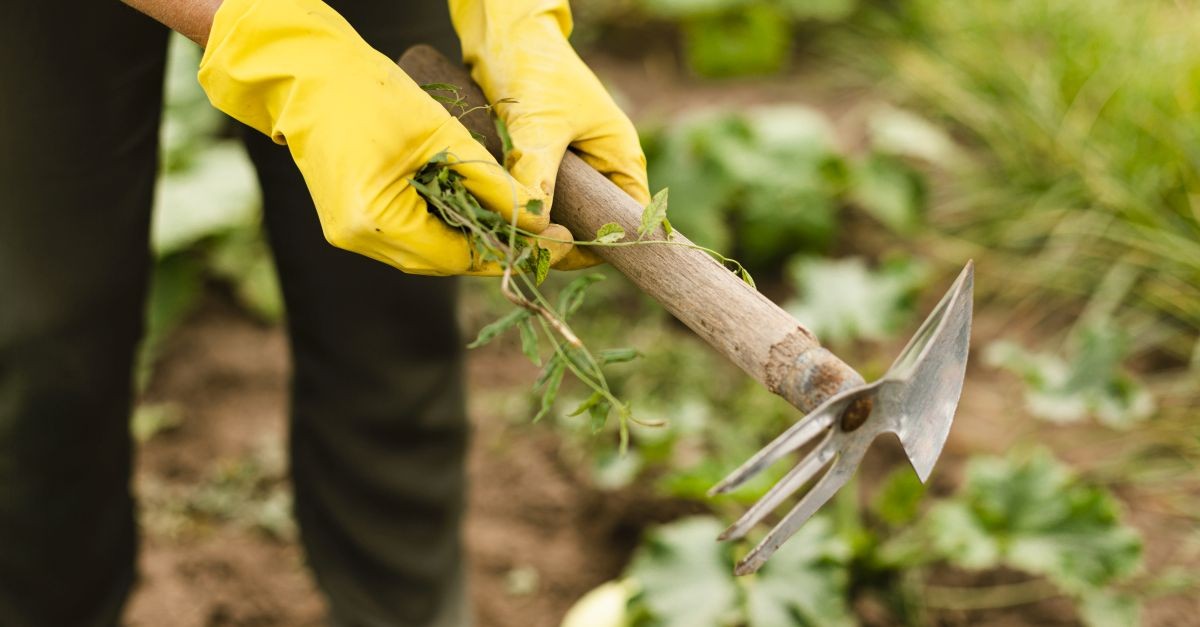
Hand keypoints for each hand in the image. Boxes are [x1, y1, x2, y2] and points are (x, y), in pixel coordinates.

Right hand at [197, 0, 573, 274]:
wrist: (305, 73)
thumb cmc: (371, 94)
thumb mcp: (443, 136)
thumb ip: (492, 184)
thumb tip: (535, 221)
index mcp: (376, 221)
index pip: (456, 257)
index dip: (508, 252)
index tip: (551, 242)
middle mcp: (358, 239)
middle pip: (440, 261)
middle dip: (490, 248)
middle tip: (539, 234)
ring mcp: (348, 232)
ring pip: (424, 251)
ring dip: (466, 236)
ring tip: (511, 219)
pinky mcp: (347, 219)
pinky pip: (405, 234)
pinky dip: (439, 224)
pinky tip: (468, 207)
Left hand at [450, 0, 650, 268]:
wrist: (504, 31)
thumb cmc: (536, 68)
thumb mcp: (540, 123)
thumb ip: (537, 174)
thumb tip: (533, 225)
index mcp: (620, 160)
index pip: (625, 223)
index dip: (596, 247)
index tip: (556, 255)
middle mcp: (600, 168)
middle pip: (589, 225)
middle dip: (558, 241)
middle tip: (522, 250)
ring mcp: (570, 167)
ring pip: (557, 215)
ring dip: (534, 226)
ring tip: (505, 234)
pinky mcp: (540, 163)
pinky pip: (534, 199)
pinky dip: (517, 209)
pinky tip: (494, 214)